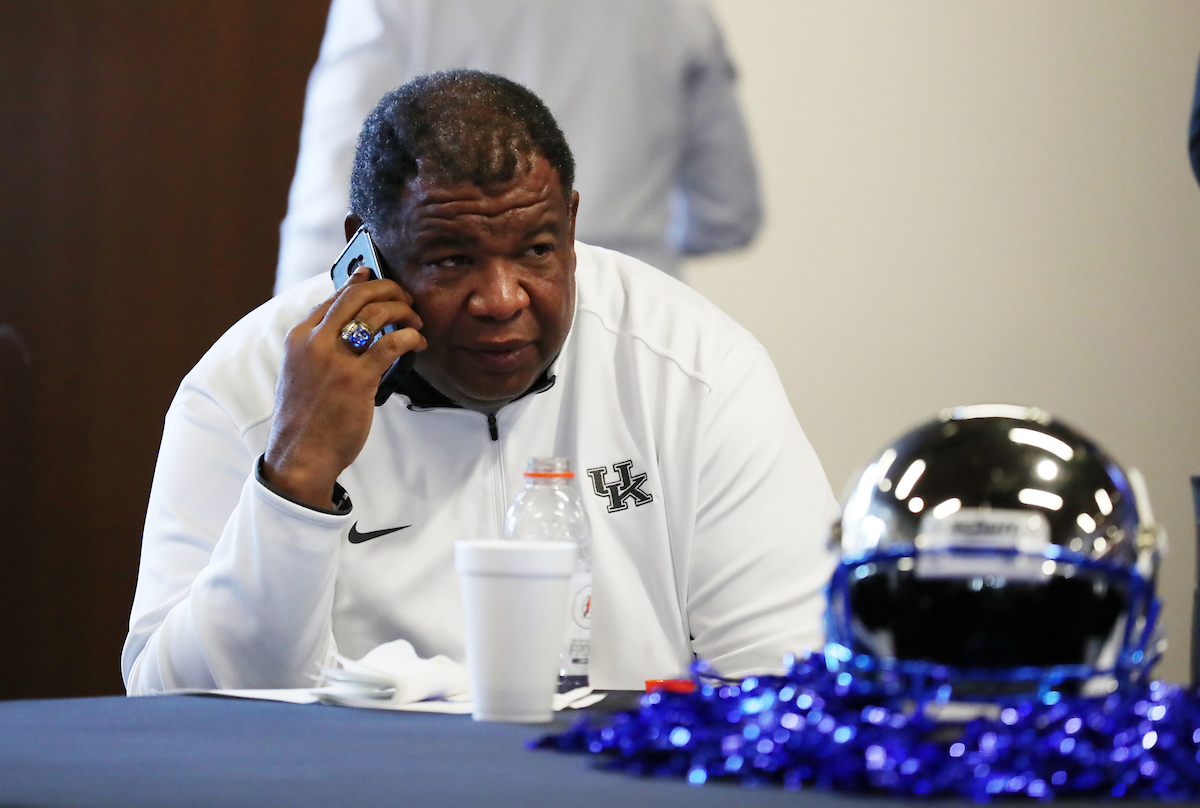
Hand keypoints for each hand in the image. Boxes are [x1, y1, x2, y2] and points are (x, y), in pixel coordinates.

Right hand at [262, 268, 425, 507]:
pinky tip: (418, 343)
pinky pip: (392, 343)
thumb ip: (317, 348)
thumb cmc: (305, 419)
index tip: (375, 277)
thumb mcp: (299, 374)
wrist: (300, 455)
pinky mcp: (358, 379)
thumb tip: (345, 329)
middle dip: (387, 288)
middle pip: (356, 296)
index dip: (358, 283)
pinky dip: (411, 337)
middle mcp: (314, 342)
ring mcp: (335, 359)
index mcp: (298, 338)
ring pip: (376, 312)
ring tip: (415, 320)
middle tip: (405, 296)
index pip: (333, 297)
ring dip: (403, 310)